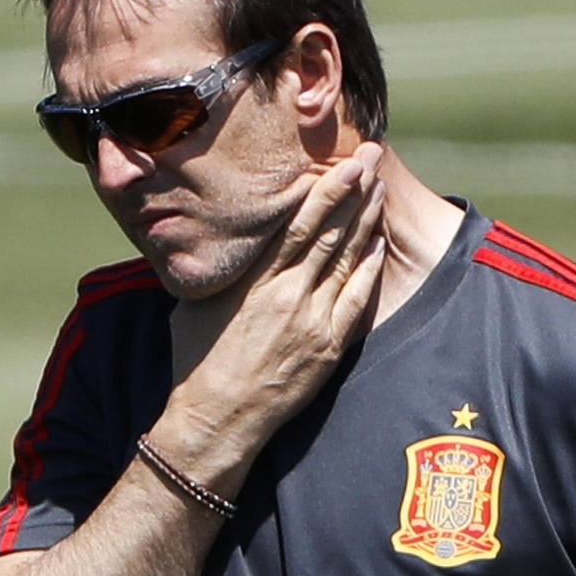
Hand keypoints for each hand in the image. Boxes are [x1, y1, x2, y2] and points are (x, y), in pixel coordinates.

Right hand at [168, 141, 387, 450]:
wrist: (216, 418)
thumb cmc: (196, 360)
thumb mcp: (196, 302)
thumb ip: (216, 267)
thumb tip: (209, 235)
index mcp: (254, 279)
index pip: (298, 222)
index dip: (326, 189)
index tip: (345, 162)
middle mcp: (287, 292)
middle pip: (329, 230)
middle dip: (355, 190)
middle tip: (375, 157)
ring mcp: (312, 319)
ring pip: (347, 258)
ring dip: (366, 221)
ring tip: (380, 189)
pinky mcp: (328, 347)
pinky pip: (356, 299)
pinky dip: (370, 269)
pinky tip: (378, 244)